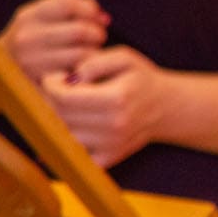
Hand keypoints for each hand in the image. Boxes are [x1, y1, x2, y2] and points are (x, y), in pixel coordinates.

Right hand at [0, 0, 109, 84]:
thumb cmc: (31, 41)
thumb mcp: (41, 18)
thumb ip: (71, 9)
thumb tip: (103, 18)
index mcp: (28, 16)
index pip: (67, 4)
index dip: (89, 9)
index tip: (97, 17)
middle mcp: (26, 37)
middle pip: (79, 31)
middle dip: (97, 34)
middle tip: (97, 38)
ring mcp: (31, 61)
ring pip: (81, 53)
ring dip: (93, 52)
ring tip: (88, 52)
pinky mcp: (39, 81)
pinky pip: (75, 73)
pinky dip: (85, 69)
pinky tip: (80, 66)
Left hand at [41, 46, 163, 168]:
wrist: (166, 108)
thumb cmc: (141, 80)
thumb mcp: (125, 58)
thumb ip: (96, 61)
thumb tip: (71, 76)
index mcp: (118, 98)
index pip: (65, 97)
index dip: (50, 86)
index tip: (52, 78)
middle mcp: (115, 124)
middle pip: (61, 116)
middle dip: (50, 101)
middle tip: (55, 90)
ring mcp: (112, 144)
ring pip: (64, 135)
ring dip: (57, 120)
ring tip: (64, 106)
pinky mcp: (109, 158)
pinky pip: (75, 154)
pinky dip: (67, 142)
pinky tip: (74, 126)